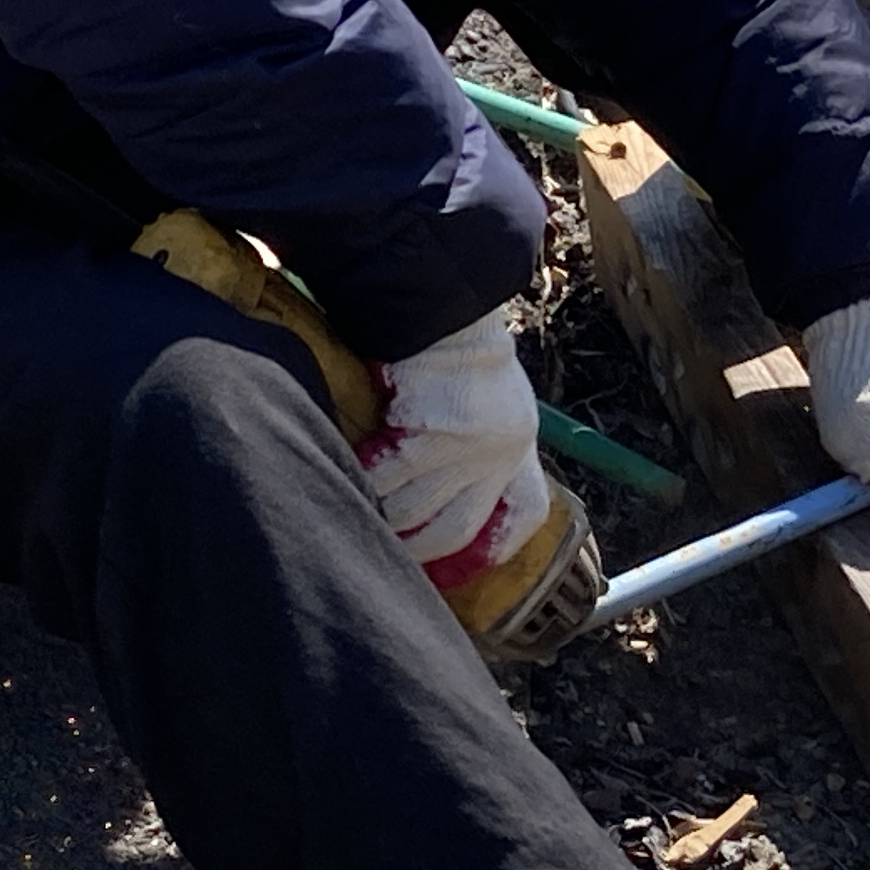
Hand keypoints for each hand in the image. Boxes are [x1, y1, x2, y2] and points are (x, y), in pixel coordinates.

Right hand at [359, 307, 553, 570]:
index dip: (493, 545)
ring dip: (381, 516)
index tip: (462, 562)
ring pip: (409, 510)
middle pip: (453, 528)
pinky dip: (363, 482)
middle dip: (417, 547)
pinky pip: (383, 478)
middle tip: (388, 546)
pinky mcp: (424, 435)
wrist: (445, 306)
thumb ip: (483, 439)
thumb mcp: (495, 396)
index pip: (523, 512)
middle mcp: (496, 454)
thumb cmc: (463, 348)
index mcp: (518, 443)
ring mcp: (461, 449)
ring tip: (360, 512)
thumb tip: (450, 483)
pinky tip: (347, 474)